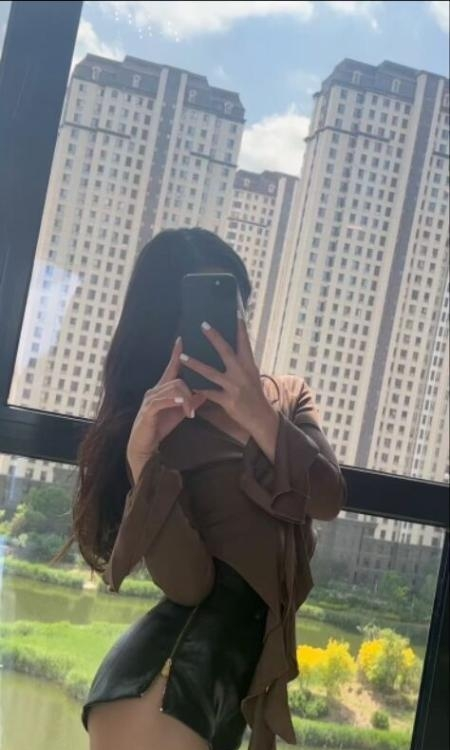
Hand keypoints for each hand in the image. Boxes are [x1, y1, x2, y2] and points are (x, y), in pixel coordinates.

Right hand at [127, 337, 205, 482]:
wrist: (144, 445)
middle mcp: (154, 390)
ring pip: (172, 389)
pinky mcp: (148, 411)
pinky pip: (162, 401)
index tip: (181, 339)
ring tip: (190, 413)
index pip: (171, 367)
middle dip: (190, 391)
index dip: (176, 354)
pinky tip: (181, 404)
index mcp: (163, 388)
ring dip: (185, 401)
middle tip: (195, 409)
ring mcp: (150, 399)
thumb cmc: (160, 426)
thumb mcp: (180, 412)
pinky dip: (173, 401)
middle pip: (177, 379)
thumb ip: (191, 401)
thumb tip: (206, 392)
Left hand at [179, 315, 272, 434]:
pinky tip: (187, 385)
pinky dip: (198, 389)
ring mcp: (235, 387)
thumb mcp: (252, 375)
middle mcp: (242, 372)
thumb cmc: (254, 394)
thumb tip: (232, 348)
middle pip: (226, 351)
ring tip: (182, 356)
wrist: (261, 417)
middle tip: (203, 324)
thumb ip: (242, 362)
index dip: (240, 326)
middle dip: (214, 337)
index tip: (236, 311)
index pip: (244, 341)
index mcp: (249, 364)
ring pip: (211, 372)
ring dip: (195, 364)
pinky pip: (209, 393)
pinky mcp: (228, 400)